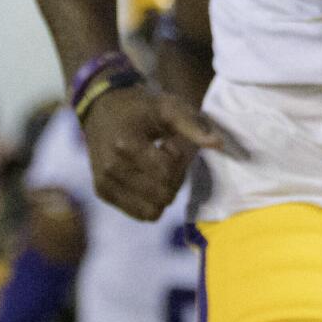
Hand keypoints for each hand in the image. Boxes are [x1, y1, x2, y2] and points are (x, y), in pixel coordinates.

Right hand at [81, 83, 232, 220]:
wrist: (104, 107)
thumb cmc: (142, 107)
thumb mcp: (169, 108)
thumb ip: (193, 126)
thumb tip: (219, 144)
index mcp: (127, 145)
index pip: (167, 173)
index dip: (178, 160)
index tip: (170, 143)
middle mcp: (112, 168)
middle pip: (162, 195)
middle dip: (174, 179)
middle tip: (166, 157)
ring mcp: (104, 183)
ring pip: (152, 211)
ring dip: (163, 193)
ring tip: (156, 169)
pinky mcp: (103, 192)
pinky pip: (140, 214)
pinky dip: (150, 201)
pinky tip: (146, 177)